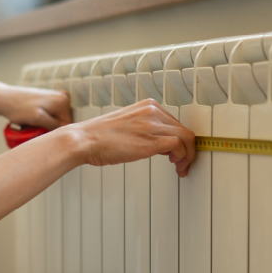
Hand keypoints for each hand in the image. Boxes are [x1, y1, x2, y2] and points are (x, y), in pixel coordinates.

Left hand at [0, 81, 71, 128]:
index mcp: (63, 101)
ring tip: (32, 124)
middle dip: (49, 128)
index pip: (67, 125)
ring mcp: (55, 98)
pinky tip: (31, 120)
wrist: (4, 98)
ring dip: (44, 125)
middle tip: (35, 128)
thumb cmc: (18, 107)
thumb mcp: (38, 119)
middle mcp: (62, 97)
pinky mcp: (48, 100)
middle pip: (61, 122)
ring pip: (54, 120)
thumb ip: (54, 125)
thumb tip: (66, 131)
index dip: (54, 132)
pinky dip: (41, 120)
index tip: (42, 132)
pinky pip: (49, 115)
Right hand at [75, 99, 195, 176]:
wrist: (84, 140)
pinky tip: (176, 165)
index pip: (175, 122)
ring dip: (187, 155)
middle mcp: (152, 111)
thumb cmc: (100, 137)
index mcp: (148, 105)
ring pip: (186, 138)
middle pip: (183, 130)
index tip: (178, 152)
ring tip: (180, 167)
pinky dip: (182, 157)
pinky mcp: (151, 140)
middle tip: (181, 163)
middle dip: (186, 149)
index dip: (180, 140)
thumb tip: (161, 145)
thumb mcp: (128, 125)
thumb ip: (145, 129)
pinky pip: (179, 146)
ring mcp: (152, 124)